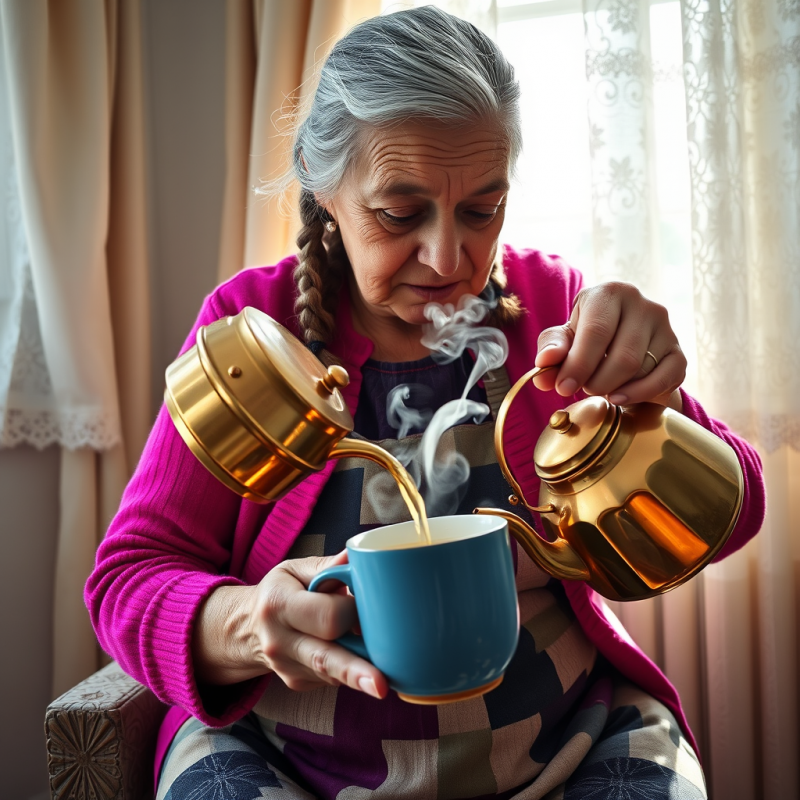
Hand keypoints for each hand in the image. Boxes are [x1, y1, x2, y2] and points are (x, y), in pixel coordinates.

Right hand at [192, 552, 387, 698]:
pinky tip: (349, 653)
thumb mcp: (296, 570)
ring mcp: (286, 667)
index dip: (353, 613)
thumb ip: (329, 566)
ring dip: (359, 668)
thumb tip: (359, 556)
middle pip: (325, 658)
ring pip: (333, 673)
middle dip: (356, 671)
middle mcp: (278, 641)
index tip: (373, 607)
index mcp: (279, 605)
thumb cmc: (280, 591)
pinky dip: (347, 667)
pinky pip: (332, 678)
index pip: (326, 616)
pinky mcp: (296, 682)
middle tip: (381, 685)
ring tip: (379, 673)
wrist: (246, 626)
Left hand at [533, 282, 685, 409]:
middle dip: (597, 381)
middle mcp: (640, 303)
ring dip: (614, 387)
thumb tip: (545, 362)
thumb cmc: (586, 340)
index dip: (578, 364)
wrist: (619, 347)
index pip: (596, 332)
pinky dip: (638, 394)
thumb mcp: (565, 339)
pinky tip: (619, 397)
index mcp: (608, 293)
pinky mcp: (677, 351)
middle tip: (583, 389)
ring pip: (640, 369)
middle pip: (622, 355)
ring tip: (598, 388)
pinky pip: (663, 379)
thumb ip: (552, 349)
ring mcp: (664, 326)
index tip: (563, 388)